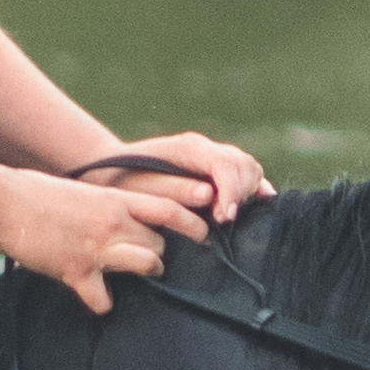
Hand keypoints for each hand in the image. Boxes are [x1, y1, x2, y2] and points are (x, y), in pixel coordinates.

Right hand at [0, 167, 206, 315]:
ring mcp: (97, 248)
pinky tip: (97, 299)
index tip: (204, 234)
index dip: (192, 223)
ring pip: (147, 264)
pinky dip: (102, 303)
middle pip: (160, 243)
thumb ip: (109, 204)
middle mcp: (114, 223)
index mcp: (116, 200)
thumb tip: (124, 213)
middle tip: (152, 258)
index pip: (169, 210)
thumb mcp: (84, 191)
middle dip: (160, 253)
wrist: (6, 204)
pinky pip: (102, 299)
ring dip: (144, 271)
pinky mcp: (77, 271)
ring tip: (135, 273)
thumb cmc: (39, 193)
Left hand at [106, 129, 270, 225]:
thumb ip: (174, 190)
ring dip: (248, 192)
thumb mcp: (141, 188)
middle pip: (242, 164)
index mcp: (188, 147)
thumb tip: (209, 194)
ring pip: (248, 167)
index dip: (231, 191)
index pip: (224, 163)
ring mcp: (213, 156)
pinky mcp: (216, 170)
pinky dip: (254, 188)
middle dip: (241, 193)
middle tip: (222, 222)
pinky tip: (258, 204)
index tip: (225, 218)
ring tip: (228, 216)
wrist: (112, 171)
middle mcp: (205, 147)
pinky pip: (246, 173)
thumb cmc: (123, 182)